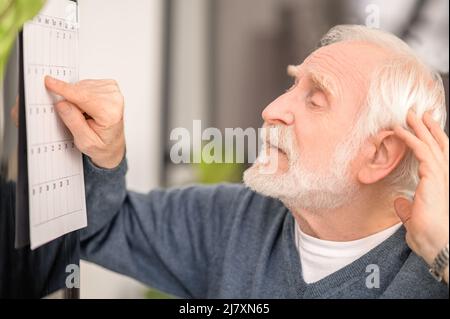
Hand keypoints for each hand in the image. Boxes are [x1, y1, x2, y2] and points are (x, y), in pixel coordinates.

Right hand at [44, 76, 125, 168]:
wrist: (113, 144)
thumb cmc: (103, 144)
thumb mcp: (85, 142)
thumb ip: (74, 122)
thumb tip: (62, 103)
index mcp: (110, 114)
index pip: (83, 97)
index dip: (64, 89)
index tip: (49, 82)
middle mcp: (115, 100)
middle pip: (80, 90)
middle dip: (70, 100)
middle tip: (77, 117)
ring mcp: (113, 91)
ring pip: (82, 86)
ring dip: (77, 98)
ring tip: (85, 114)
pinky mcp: (110, 86)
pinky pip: (86, 84)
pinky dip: (82, 94)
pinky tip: (88, 107)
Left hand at [393, 110, 448, 280]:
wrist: (437, 244)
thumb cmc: (428, 236)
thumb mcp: (413, 218)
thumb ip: (407, 208)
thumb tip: (399, 203)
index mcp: (442, 185)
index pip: (438, 157)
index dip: (432, 140)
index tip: (424, 127)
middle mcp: (445, 177)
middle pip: (439, 145)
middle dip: (429, 128)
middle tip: (420, 113)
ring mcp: (441, 176)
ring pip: (431, 144)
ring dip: (419, 127)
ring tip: (409, 114)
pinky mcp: (433, 178)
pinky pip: (421, 151)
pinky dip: (411, 139)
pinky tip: (400, 130)